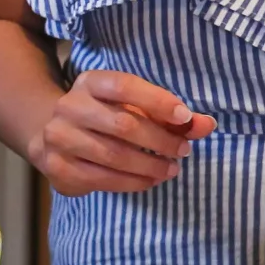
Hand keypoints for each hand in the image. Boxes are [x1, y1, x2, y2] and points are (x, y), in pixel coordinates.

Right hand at [28, 70, 215, 196]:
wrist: (57, 135)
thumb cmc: (107, 116)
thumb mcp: (136, 106)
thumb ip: (172, 115)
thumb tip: (207, 125)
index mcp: (90, 82)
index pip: (124, 86)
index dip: (157, 101)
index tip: (185, 118)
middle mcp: (70, 107)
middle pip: (123, 124)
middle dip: (160, 140)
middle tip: (183, 151)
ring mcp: (59, 138)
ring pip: (113, 156)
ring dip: (150, 165)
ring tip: (171, 169)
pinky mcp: (57, 167)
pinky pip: (101, 178)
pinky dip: (132, 182)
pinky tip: (150, 180)